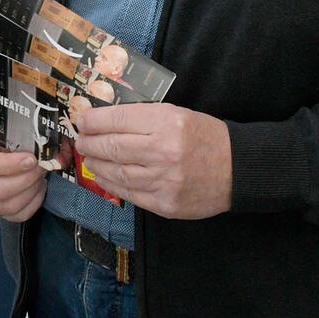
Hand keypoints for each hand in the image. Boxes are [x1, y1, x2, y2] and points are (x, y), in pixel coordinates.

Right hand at [0, 134, 44, 221]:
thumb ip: (10, 134)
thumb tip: (36, 143)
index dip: (9, 165)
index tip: (30, 159)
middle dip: (25, 178)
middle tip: (40, 165)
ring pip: (7, 206)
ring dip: (30, 190)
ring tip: (39, 174)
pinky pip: (17, 215)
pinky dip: (33, 202)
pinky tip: (37, 186)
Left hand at [73, 103, 232, 218]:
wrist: (238, 169)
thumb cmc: (203, 136)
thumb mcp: (174, 114)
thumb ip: (141, 118)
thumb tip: (101, 121)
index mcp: (166, 123)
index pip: (118, 119)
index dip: (93, 120)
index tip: (81, 120)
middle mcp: (163, 152)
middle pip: (112, 147)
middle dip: (89, 143)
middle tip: (80, 141)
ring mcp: (164, 181)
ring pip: (116, 172)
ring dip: (96, 164)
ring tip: (88, 158)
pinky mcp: (165, 204)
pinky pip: (129, 194)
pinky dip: (110, 184)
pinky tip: (103, 176)